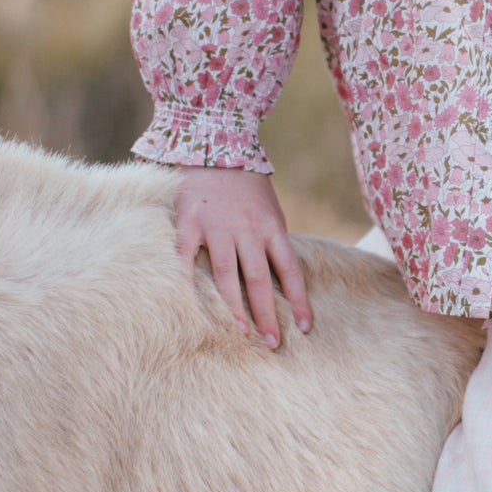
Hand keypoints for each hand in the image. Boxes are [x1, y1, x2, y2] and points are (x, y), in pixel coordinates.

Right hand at [170, 164, 311, 348]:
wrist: (216, 147)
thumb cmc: (248, 186)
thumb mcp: (271, 212)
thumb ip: (273, 243)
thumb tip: (281, 281)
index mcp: (272, 228)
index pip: (290, 271)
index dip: (299, 301)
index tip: (306, 327)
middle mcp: (246, 230)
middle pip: (258, 280)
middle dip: (267, 315)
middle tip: (273, 344)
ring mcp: (216, 228)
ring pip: (225, 275)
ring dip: (234, 307)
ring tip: (241, 333)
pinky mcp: (189, 223)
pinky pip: (186, 258)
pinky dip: (188, 283)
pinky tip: (193, 307)